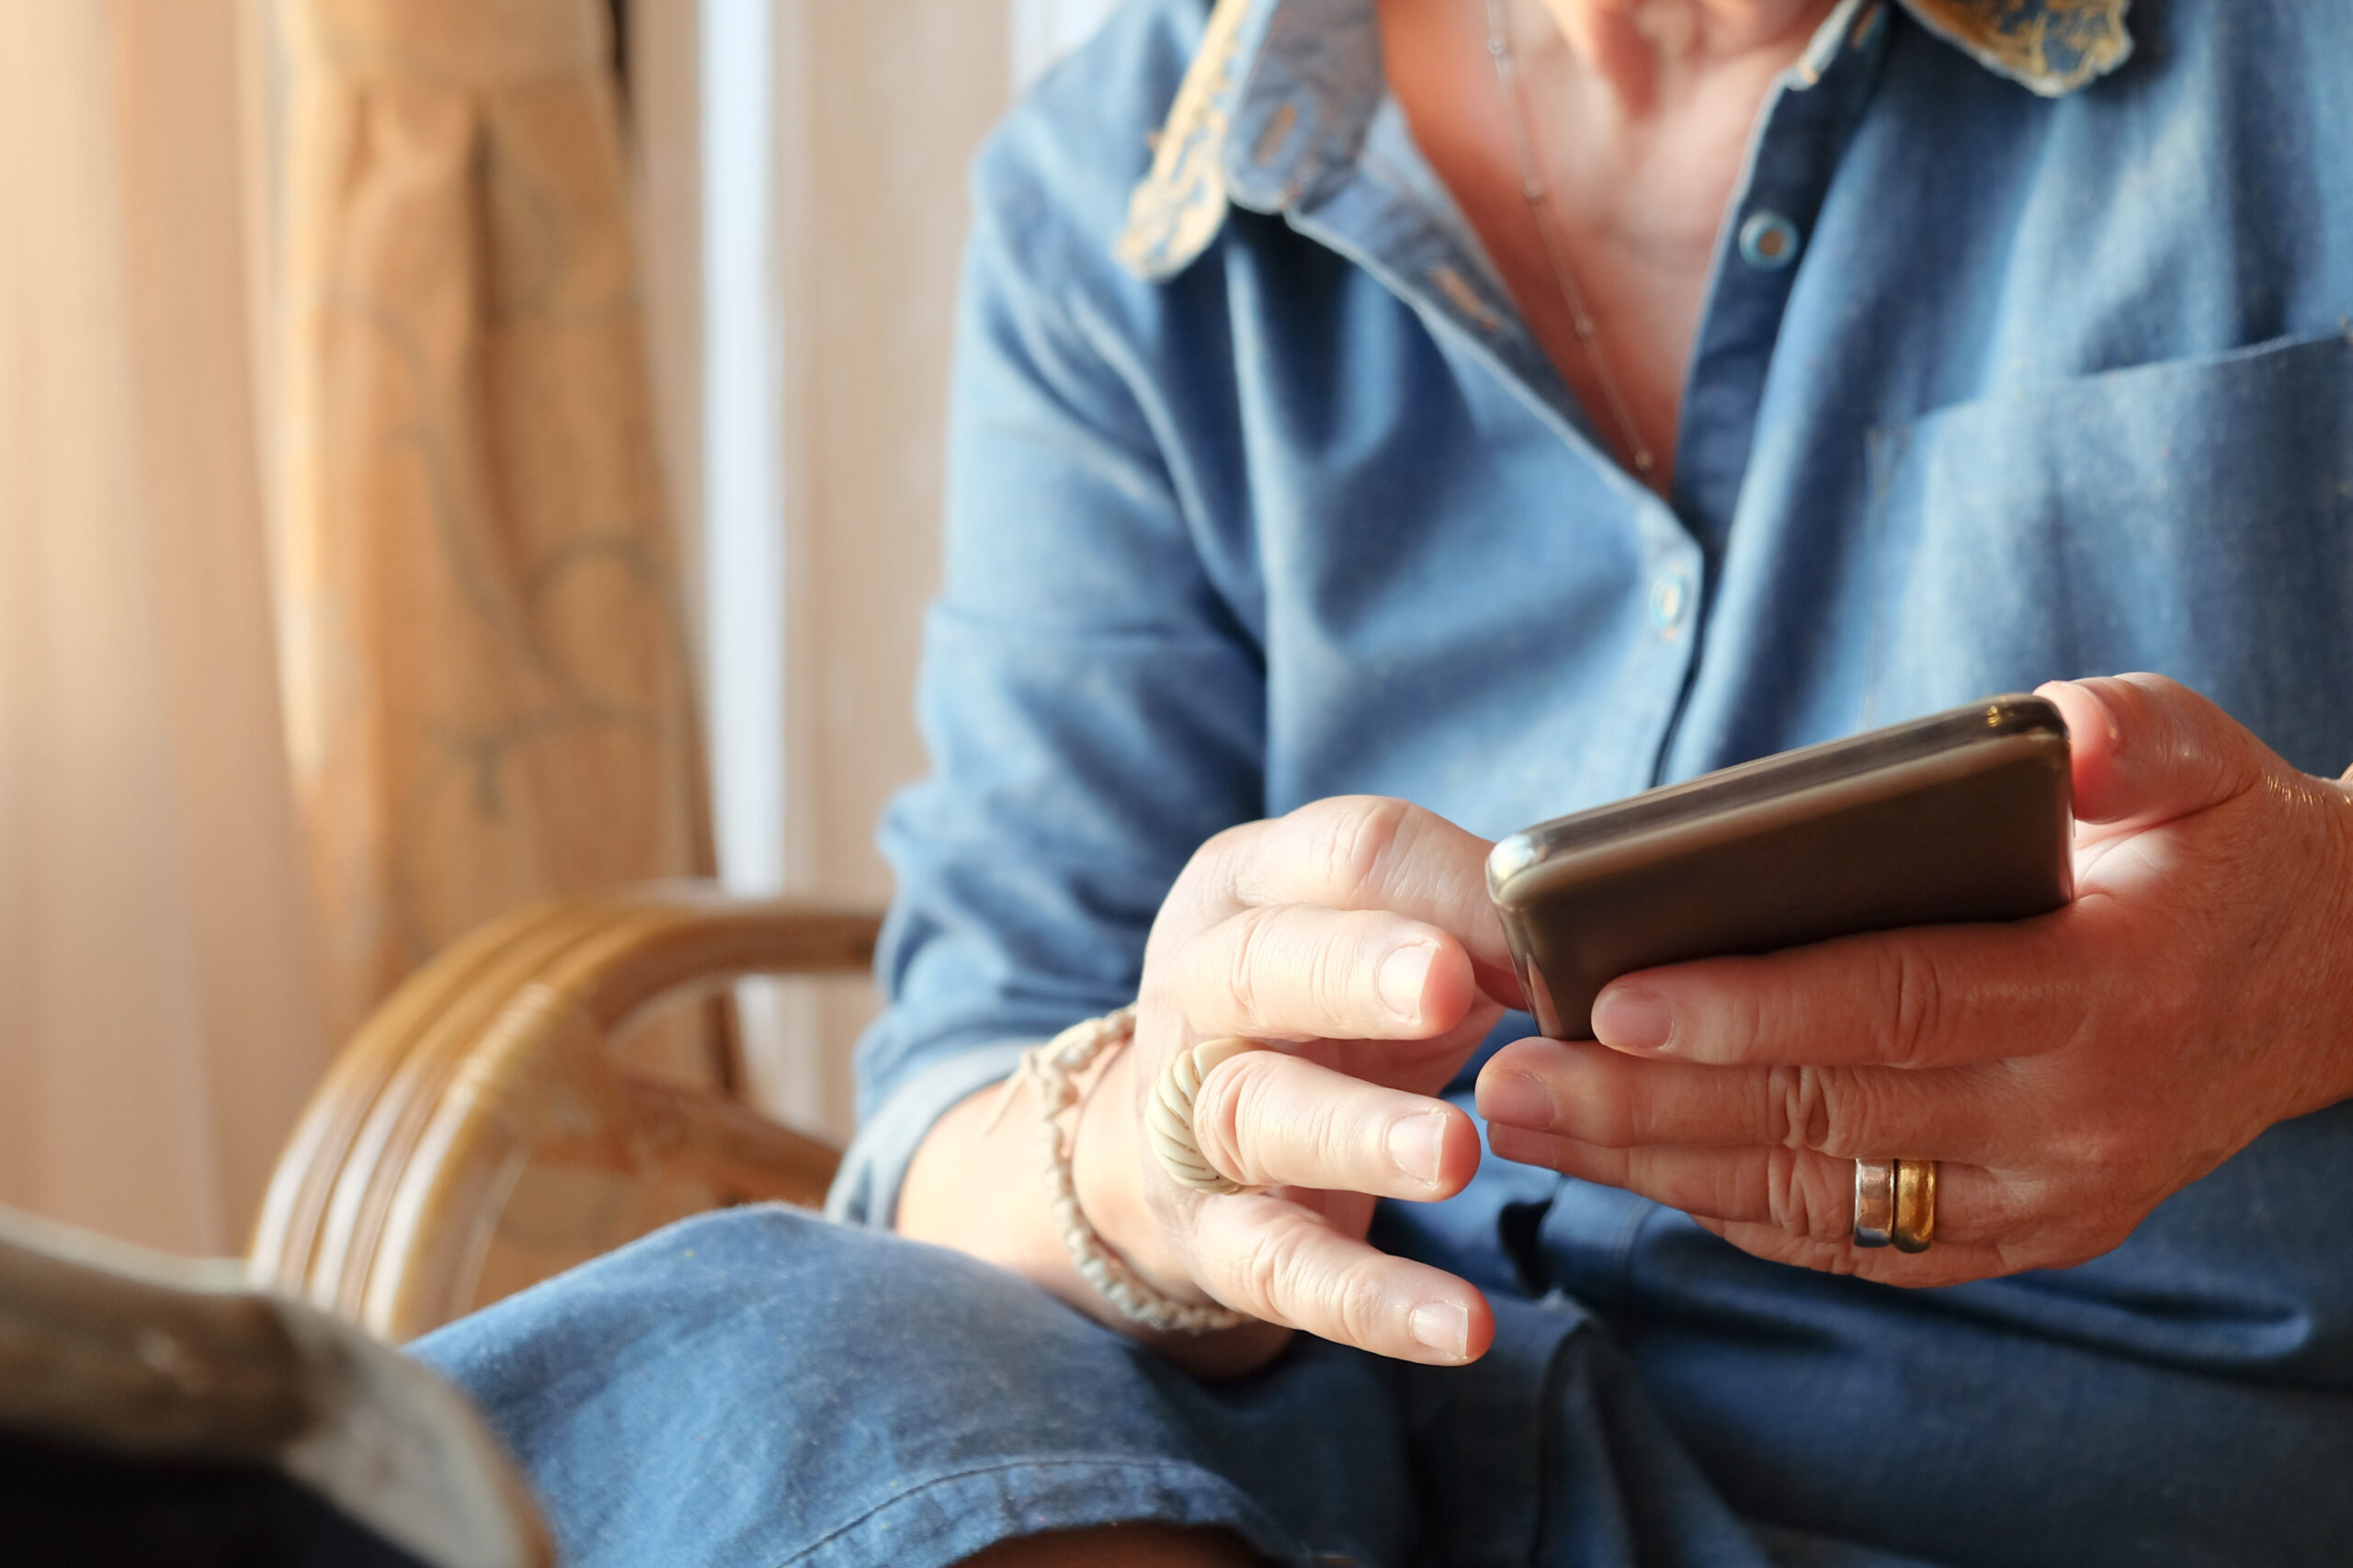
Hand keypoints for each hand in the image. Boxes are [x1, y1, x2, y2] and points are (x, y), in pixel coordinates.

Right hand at [902, 796, 1519, 1374]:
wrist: (1169, 1142)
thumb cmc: (1324, 1010)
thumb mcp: (1377, 935)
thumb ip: (1469, 919)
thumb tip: (1600, 935)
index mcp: (1253, 886)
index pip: (1344, 852)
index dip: (1446, 884)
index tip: (1545, 924)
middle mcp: (1200, 987)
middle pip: (1266, 964)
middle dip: (1359, 972)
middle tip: (1451, 988)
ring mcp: (1191, 1118)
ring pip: (1256, 1113)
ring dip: (1357, 1131)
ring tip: (1454, 1156)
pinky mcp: (1212, 1237)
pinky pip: (1283, 1268)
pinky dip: (1373, 1302)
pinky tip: (1465, 1328)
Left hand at [1475, 675, 2352, 1285]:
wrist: (2330, 983)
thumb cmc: (2221, 846)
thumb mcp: (2203, 756)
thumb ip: (2130, 734)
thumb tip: (2060, 737)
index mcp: (2101, 988)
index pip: (1891, 1001)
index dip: (1746, 1006)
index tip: (1609, 999)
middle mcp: (2070, 1115)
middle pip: (1822, 1112)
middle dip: (1646, 1102)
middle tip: (1506, 1078)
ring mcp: (2048, 1193)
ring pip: (1817, 1192)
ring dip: (1656, 1165)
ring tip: (1525, 1123)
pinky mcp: (2026, 1232)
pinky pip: (1857, 1239)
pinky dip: (1737, 1212)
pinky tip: (1633, 1172)